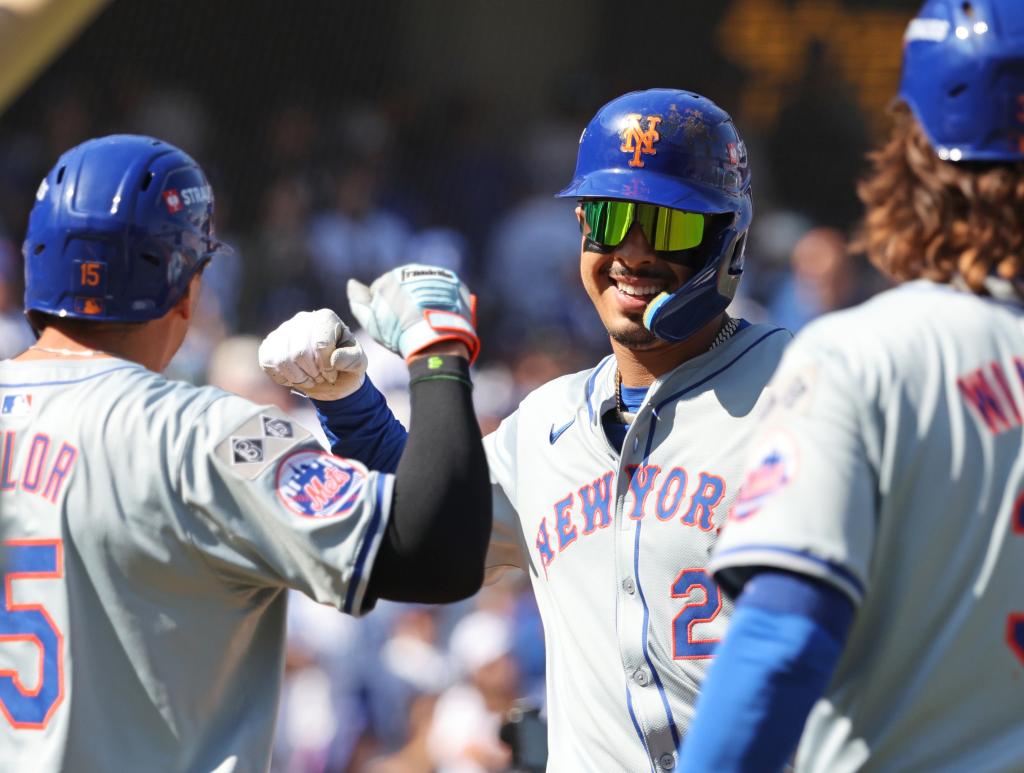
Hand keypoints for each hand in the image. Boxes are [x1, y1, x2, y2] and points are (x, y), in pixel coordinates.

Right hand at [258, 309, 367, 400]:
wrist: (327, 376)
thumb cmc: (344, 365)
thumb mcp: (358, 363)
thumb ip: (353, 359)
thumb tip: (334, 359)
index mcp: (326, 318)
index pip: (320, 344)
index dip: (326, 366)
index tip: (332, 374)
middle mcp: (302, 319)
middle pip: (299, 353)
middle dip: (312, 373)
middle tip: (320, 378)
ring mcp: (283, 330)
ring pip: (282, 359)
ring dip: (298, 378)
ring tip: (310, 379)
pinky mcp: (269, 344)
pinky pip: (268, 363)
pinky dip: (283, 377)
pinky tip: (295, 377)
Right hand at [347, 264, 479, 362]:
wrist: (437, 339)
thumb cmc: (400, 333)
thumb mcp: (371, 321)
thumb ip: (358, 300)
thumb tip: (352, 283)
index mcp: (391, 277)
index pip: (383, 290)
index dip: (385, 309)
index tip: (393, 324)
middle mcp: (414, 270)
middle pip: (405, 287)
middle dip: (406, 301)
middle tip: (410, 323)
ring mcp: (436, 275)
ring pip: (425, 287)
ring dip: (424, 299)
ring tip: (426, 321)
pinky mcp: (455, 283)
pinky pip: (446, 290)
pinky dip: (443, 300)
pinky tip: (441, 316)